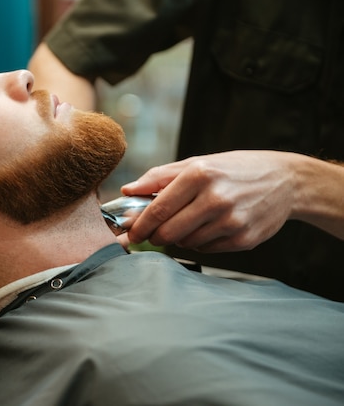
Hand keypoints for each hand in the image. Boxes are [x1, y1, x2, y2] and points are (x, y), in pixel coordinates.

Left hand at [119, 151, 299, 251]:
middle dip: (154, 236)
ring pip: (186, 243)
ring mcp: (231, 221)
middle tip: (154, 233)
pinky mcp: (244, 240)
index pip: (157, 209)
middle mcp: (215, 198)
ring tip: (192, 221)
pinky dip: (200, 242)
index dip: (139, 226)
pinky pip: (206, 250)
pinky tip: (211, 227)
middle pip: (167, 232)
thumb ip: (159, 177)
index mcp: (199, 174)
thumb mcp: (197, 163)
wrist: (285, 180)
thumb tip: (127, 191)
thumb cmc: (233, 170)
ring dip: (180, 237)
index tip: (130, 233)